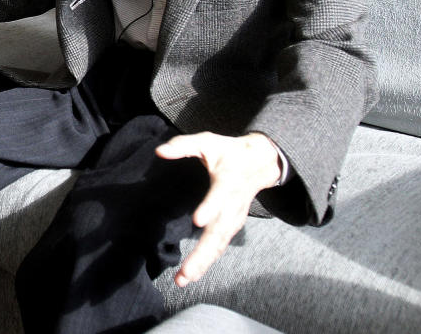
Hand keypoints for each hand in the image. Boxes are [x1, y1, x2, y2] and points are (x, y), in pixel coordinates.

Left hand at [155, 131, 281, 287]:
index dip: (210, 207)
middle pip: (219, 231)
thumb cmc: (230, 151)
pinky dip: (208, 261)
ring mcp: (234, 218)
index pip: (220, 195)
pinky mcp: (232, 225)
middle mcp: (233, 204)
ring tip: (184, 278)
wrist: (261, 162)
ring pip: (219, 244)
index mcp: (228, 181)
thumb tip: (160, 151)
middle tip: (186, 271)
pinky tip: (193, 274)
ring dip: (202, 263)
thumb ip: (184, 145)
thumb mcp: (208, 142)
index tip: (197, 220)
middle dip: (202, 252)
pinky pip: (220, 246)